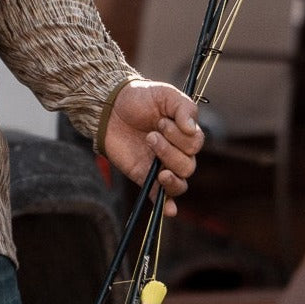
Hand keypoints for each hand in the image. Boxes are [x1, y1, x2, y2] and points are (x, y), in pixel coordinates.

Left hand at [103, 80, 202, 215]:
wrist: (109, 105)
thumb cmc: (139, 97)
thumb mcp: (165, 94)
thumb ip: (184, 108)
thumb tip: (191, 129)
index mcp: (185, 134)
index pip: (195, 144)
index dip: (180, 136)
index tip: (161, 121)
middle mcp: (176, 152)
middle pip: (188, 165)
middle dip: (169, 150)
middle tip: (150, 134)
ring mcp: (161, 166)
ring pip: (179, 182)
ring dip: (168, 170)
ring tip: (150, 148)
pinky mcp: (145, 176)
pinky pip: (161, 197)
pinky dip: (167, 205)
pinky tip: (169, 209)